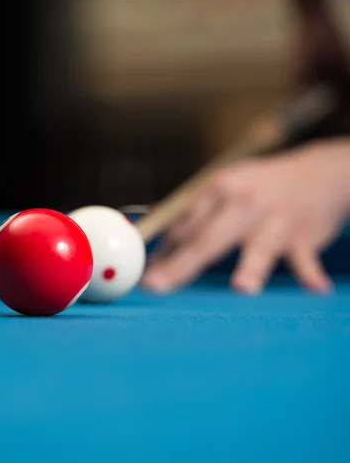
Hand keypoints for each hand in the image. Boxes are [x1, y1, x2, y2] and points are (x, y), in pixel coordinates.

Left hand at [142, 140, 349, 294]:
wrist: (318, 173)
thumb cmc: (261, 187)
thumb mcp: (227, 186)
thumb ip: (195, 212)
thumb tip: (155, 232)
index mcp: (220, 189)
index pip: (184, 225)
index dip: (162, 253)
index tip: (144, 277)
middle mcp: (245, 202)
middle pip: (208, 239)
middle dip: (181, 264)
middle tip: (157, 285)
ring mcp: (277, 219)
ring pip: (260, 247)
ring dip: (252, 267)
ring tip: (241, 287)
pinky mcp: (306, 235)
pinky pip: (306, 259)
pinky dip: (310, 274)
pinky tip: (316, 289)